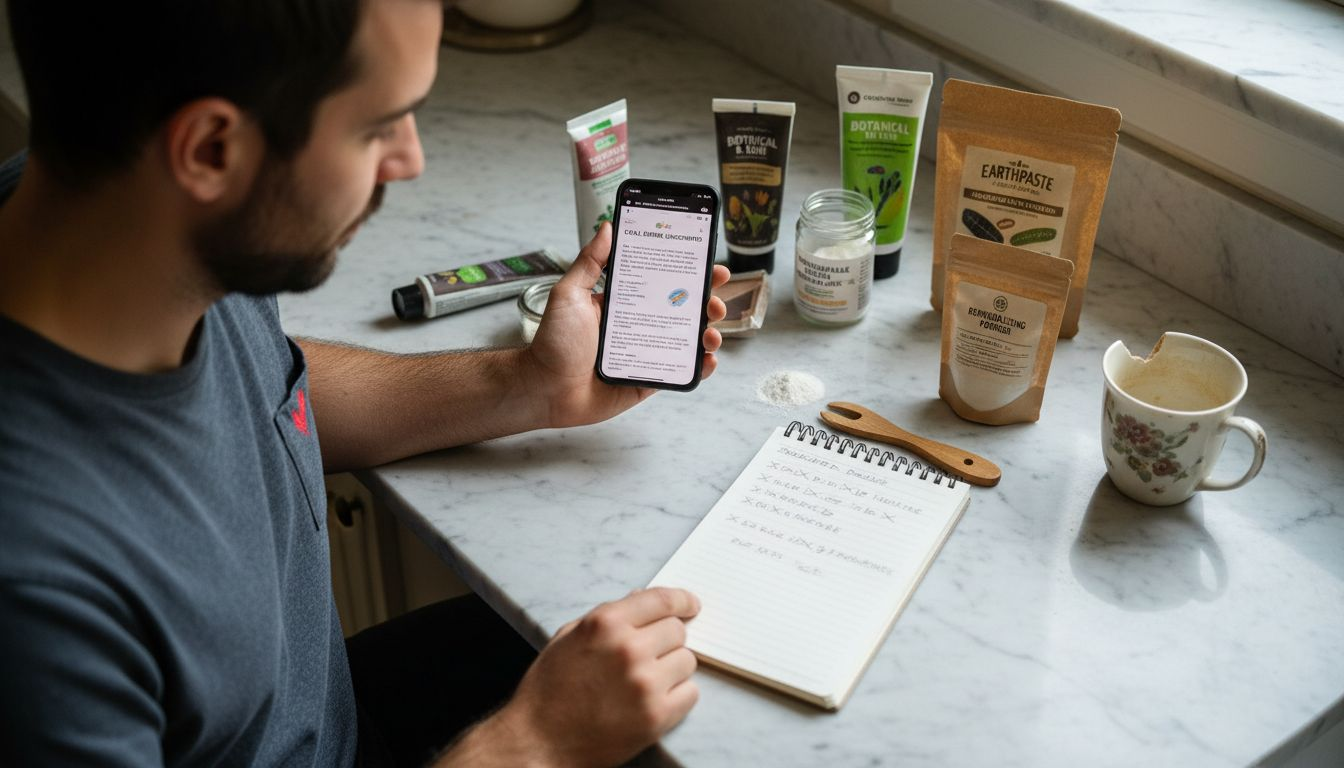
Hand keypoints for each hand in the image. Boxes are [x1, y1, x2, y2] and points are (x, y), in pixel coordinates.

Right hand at [490, 588, 701, 767]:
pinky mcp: (656, 716)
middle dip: (667, 640)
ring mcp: (645, 683)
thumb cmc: (549, 690)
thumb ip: (608, 617)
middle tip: (650, 656)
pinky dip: (677, 696)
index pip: (662, 600)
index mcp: (605, 624)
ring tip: (644, 683)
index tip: (690, 605)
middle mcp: (628, 649)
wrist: (538, 741)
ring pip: (687, 661)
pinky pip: (690, 693)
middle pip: (678, 631)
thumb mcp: (569, 638)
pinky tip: (652, 701)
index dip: (682, 601)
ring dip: (672, 669)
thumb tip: (641, 599)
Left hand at [524, 223, 730, 428]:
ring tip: (712, 332)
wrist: (544, 389)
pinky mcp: (648, 380)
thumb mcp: (569, 294)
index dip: (688, 273)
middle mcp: (639, 326)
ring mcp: (646, 353)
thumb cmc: (553, 343)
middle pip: (682, 311)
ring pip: (687, 341)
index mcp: (624, 303)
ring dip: (708, 334)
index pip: (662, 283)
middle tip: (715, 299)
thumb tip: (607, 227)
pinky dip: (699, 368)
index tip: (707, 264)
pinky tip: (707, 360)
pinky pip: (679, 372)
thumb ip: (589, 262)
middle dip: (706, 302)